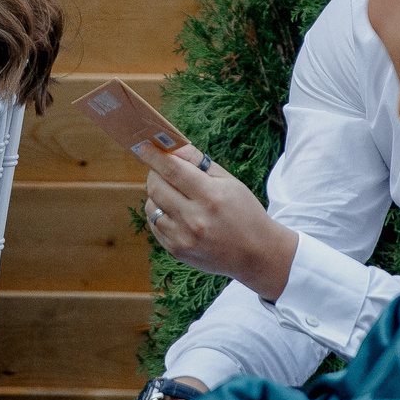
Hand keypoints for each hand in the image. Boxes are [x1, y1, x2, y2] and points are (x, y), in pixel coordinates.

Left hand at [136, 143, 297, 301]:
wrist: (256, 253)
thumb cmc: (244, 211)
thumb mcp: (228, 181)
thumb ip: (198, 162)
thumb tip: (172, 147)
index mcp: (211, 197)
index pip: (172, 170)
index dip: (154, 156)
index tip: (143, 146)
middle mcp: (195, 219)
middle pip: (156, 187)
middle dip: (154, 173)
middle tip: (161, 169)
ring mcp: (183, 238)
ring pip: (151, 207)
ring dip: (156, 194)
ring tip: (173, 193)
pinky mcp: (176, 251)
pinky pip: (155, 225)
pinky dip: (159, 213)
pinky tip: (174, 211)